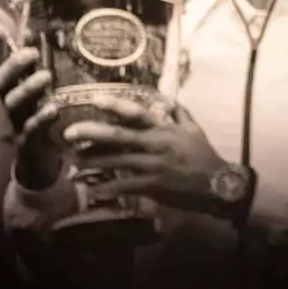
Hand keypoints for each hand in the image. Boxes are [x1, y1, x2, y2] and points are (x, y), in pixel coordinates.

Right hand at [0, 32, 60, 189]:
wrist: (40, 162)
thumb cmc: (40, 121)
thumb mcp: (38, 96)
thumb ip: (36, 73)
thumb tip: (39, 42)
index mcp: (12, 91)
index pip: (3, 67)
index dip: (1, 50)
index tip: (2, 29)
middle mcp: (10, 105)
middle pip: (2, 83)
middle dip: (13, 66)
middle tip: (31, 52)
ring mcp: (17, 122)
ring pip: (14, 103)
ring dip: (28, 88)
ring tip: (46, 76)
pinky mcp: (28, 142)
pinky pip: (31, 129)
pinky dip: (41, 118)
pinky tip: (52, 109)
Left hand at [63, 96, 235, 216]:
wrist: (218, 184)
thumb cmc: (204, 155)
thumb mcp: (194, 130)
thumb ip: (179, 113)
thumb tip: (166, 98)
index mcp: (164, 130)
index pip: (136, 114)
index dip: (115, 106)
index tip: (94, 99)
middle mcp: (156, 145)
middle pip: (119, 136)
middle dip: (92, 134)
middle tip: (69, 133)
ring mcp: (154, 166)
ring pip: (118, 162)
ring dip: (93, 162)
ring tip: (73, 163)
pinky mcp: (154, 185)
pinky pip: (127, 186)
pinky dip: (110, 188)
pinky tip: (94, 190)